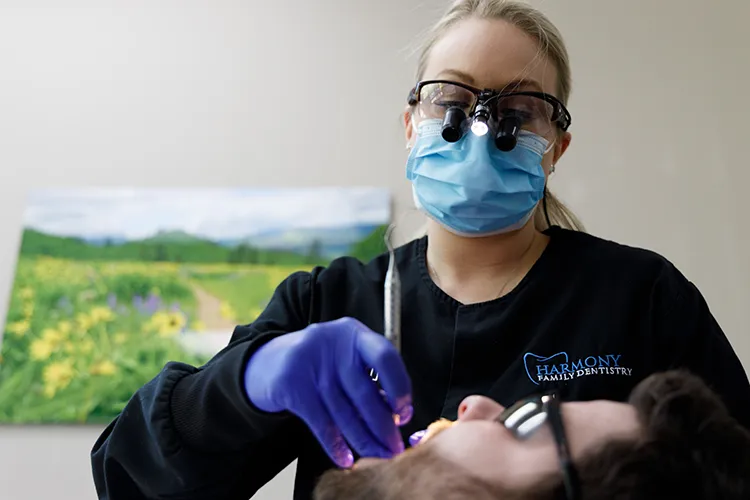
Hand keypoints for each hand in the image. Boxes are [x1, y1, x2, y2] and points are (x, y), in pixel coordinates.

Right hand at [244, 317, 412, 467]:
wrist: (267, 363)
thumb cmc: (319, 364)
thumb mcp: (344, 358)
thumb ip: (368, 378)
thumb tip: (395, 417)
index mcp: (353, 334)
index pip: (385, 356)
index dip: (399, 387)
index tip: (404, 414)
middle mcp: (333, 344)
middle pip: (364, 391)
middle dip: (383, 426)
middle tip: (394, 448)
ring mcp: (310, 363)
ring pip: (343, 411)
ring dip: (363, 440)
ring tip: (377, 456)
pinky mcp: (291, 385)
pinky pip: (320, 422)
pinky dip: (335, 444)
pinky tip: (346, 458)